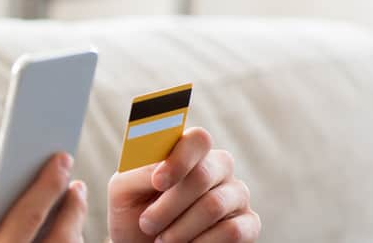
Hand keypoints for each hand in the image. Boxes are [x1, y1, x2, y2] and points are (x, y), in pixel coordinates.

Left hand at [108, 127, 260, 242]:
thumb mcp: (124, 189)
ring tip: (161, 240)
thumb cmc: (133, 211)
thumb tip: (160, 170)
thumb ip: (138, 172)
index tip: (158, 182)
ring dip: (180, 228)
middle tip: (146, 224)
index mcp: (187, 151)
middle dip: (170, 204)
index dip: (179, 159)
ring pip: (214, 205)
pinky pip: (232, 231)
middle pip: (204, 174)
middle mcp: (218, 167)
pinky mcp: (249, 223)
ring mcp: (236, 194)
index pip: (197, 139)